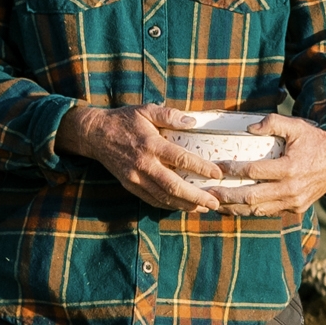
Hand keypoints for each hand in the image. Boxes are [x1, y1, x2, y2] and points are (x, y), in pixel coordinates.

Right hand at [60, 103, 325, 222]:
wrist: (88, 135)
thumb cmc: (123, 119)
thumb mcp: (149, 109)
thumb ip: (175, 116)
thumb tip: (201, 118)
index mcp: (154, 145)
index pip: (187, 163)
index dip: (212, 174)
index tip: (233, 179)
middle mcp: (147, 169)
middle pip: (183, 192)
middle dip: (212, 202)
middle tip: (238, 208)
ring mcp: (139, 185)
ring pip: (172, 203)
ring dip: (199, 211)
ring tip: (225, 215)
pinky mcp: (136, 192)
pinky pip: (161, 205)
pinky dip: (180, 210)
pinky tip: (199, 212)